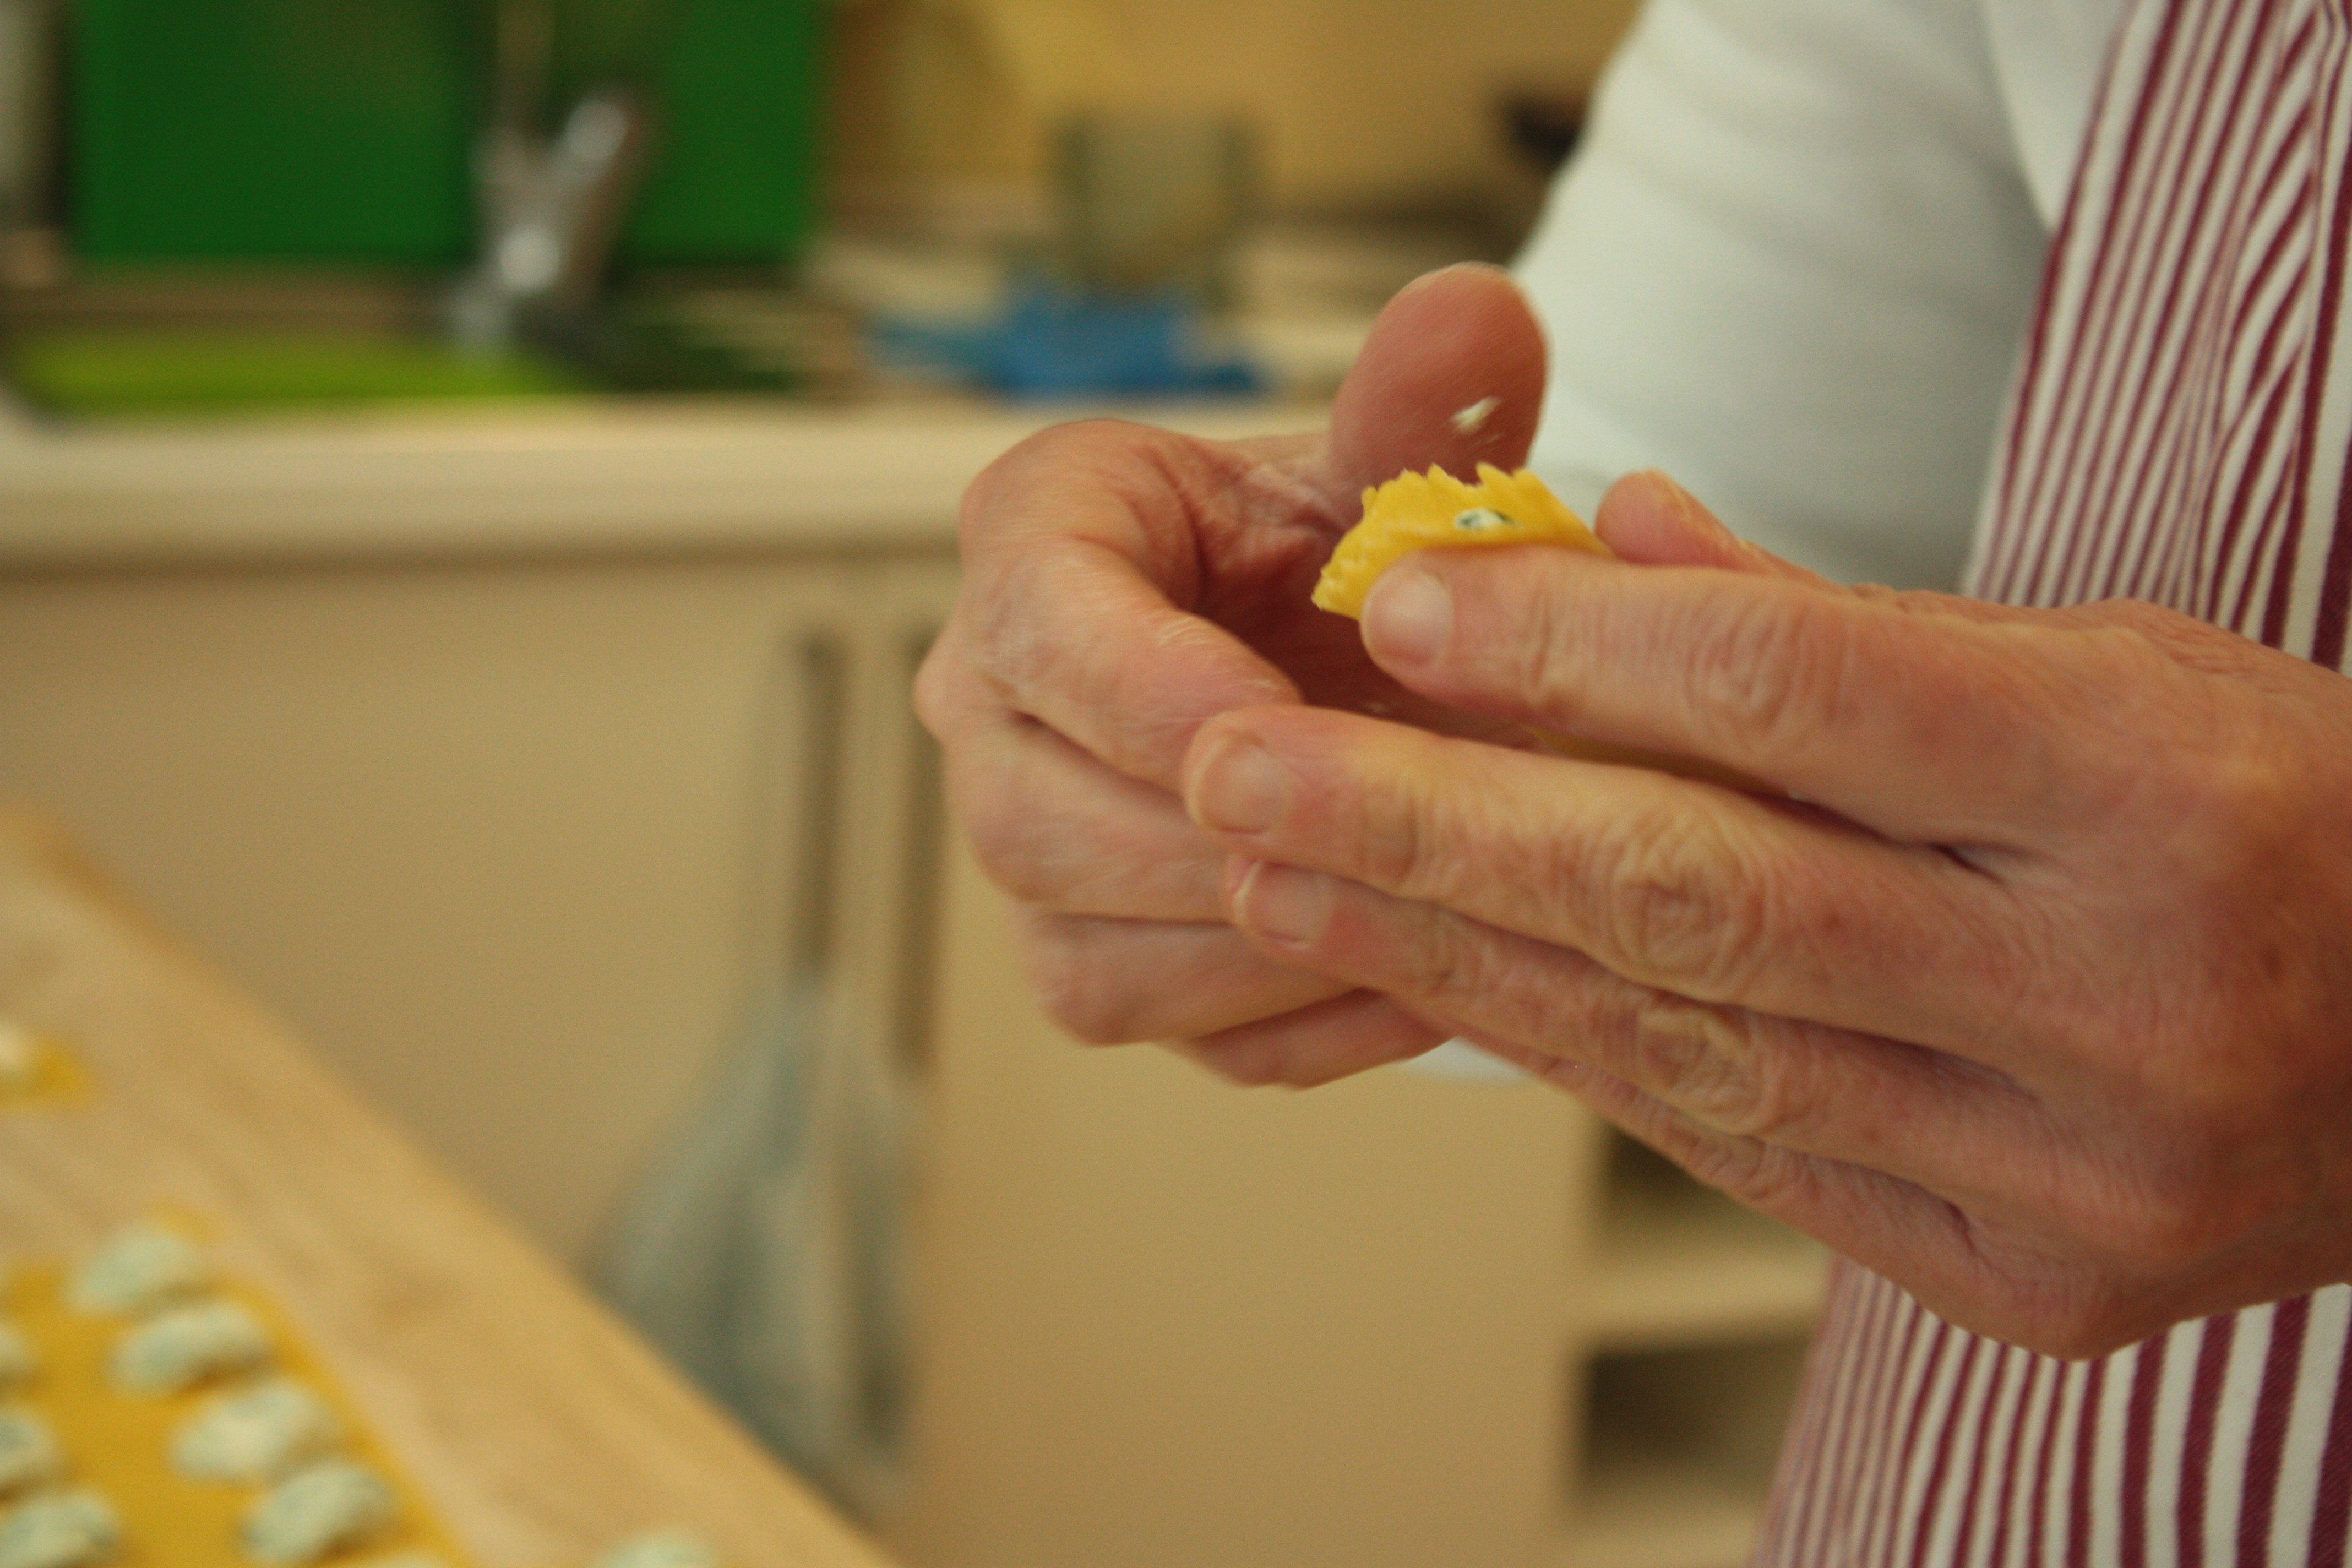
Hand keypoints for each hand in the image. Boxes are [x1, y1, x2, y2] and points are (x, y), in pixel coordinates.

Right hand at [915, 265, 1552, 1082]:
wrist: (1325, 660)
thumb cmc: (1335, 551)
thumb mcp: (1381, 471)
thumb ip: (1424, 401)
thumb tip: (1484, 308)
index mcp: (1034, 547)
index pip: (1046, 629)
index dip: (1162, 691)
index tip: (1292, 722)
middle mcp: (988, 709)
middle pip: (1038, 820)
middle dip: (1216, 844)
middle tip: (1385, 837)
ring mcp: (1025, 851)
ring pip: (1087, 958)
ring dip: (1261, 948)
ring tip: (1419, 910)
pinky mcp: (1091, 958)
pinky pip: (1171, 1033)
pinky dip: (1300, 1020)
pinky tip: (1427, 977)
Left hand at [1180, 470, 2351, 1355]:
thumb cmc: (2269, 811)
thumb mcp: (2104, 660)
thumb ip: (1841, 617)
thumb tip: (1594, 540)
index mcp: (2152, 788)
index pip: (1804, 695)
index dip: (1577, 649)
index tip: (1402, 607)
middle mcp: (2118, 992)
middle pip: (1704, 891)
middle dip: (1437, 832)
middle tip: (1238, 776)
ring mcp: (2078, 1165)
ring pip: (1696, 1043)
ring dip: (1458, 962)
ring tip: (1277, 886)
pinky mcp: (2034, 1282)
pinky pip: (1749, 1150)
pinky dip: (1587, 1055)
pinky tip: (1448, 986)